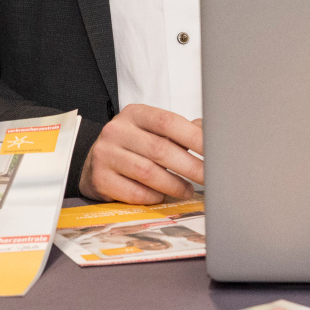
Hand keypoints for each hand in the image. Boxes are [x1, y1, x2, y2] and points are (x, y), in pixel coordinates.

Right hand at [79, 104, 202, 203]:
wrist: (94, 163)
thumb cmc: (132, 146)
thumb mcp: (151, 131)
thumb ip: (180, 131)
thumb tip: (211, 133)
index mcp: (134, 114)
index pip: (167, 122)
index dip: (194, 137)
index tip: (215, 150)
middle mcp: (116, 131)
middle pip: (160, 149)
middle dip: (190, 166)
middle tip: (209, 177)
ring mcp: (105, 155)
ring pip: (148, 173)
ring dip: (174, 185)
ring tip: (187, 190)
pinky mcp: (100, 179)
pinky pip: (135, 192)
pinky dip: (153, 196)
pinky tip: (162, 195)